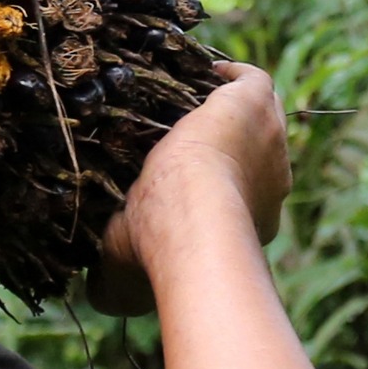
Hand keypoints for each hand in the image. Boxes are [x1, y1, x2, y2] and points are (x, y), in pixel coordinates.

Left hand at [88, 61, 290, 315]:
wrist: (191, 215)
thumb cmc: (159, 251)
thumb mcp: (124, 281)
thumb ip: (112, 291)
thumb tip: (97, 300)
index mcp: (248, 223)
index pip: (233, 202)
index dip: (208, 193)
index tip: (176, 185)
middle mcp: (271, 183)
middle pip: (250, 158)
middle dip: (224, 150)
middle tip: (180, 138)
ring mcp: (270, 142)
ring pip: (257, 119)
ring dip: (227, 108)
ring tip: (188, 97)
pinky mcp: (256, 105)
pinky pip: (253, 81)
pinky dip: (231, 74)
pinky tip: (204, 68)